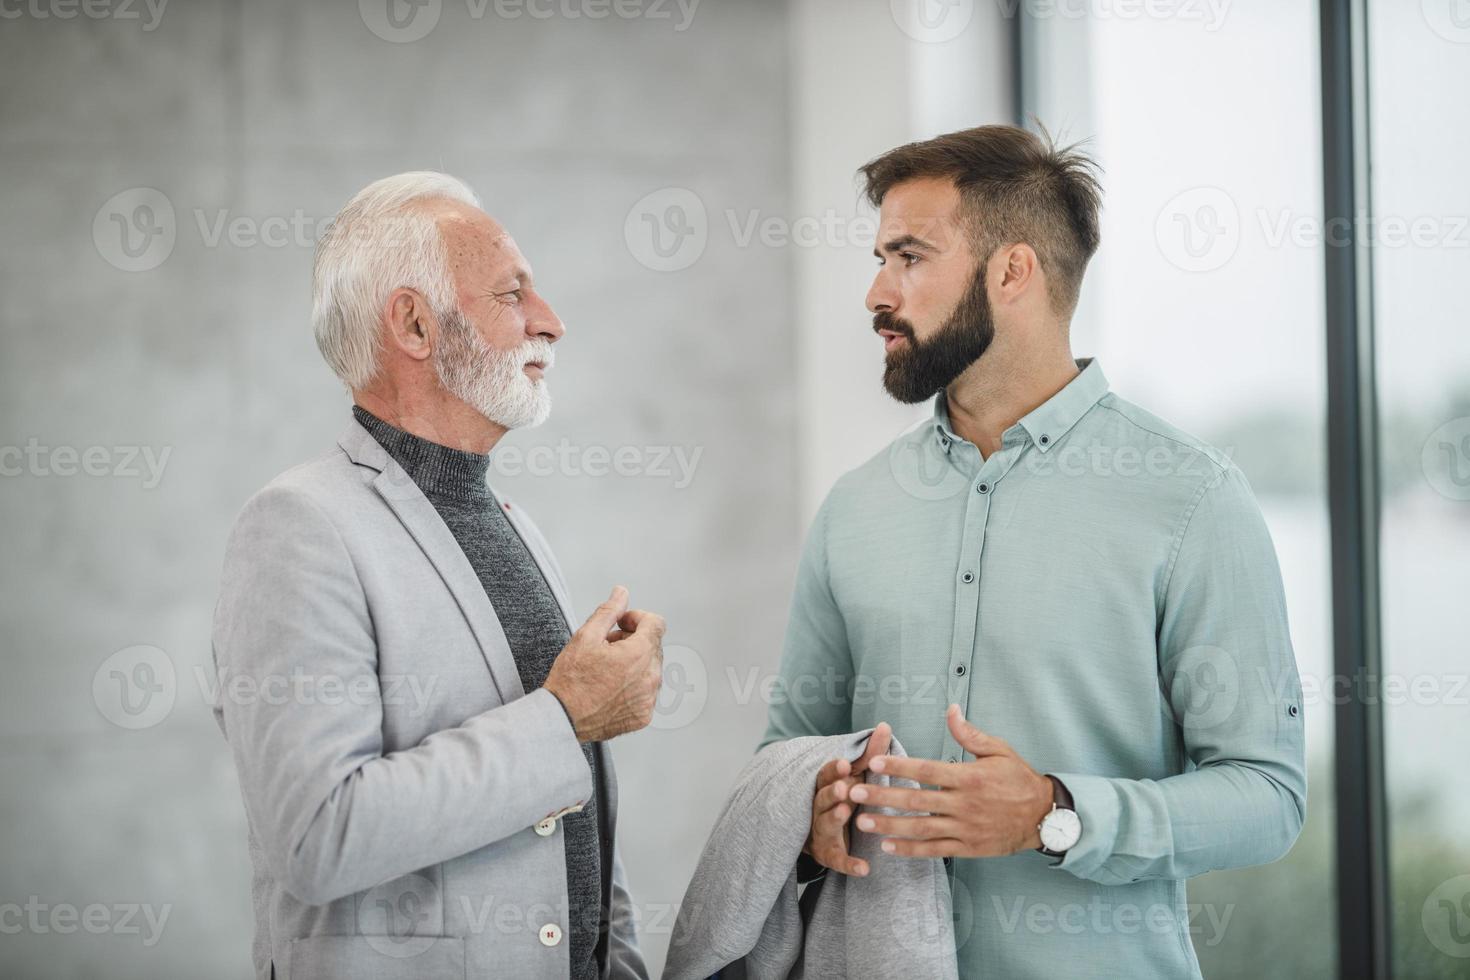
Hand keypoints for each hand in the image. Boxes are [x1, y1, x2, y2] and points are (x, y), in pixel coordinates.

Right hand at [543, 586, 665, 742]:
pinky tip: (611, 686)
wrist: (562, 718)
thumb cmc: (570, 680)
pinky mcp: (644, 715)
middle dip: (633, 640)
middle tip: (607, 646)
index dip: (637, 618)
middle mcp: (650, 677)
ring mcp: (648, 699)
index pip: (656, 623)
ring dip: (635, 663)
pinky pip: (647, 691)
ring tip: (607, 667)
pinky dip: (634, 685)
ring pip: (651, 669)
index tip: (622, 623)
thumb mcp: (585, 636)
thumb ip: (609, 611)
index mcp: (638, 654)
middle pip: (653, 645)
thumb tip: (621, 593)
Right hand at [803, 722, 891, 876]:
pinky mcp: (828, 854)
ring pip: (824, 824)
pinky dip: (849, 863)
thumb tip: (886, 725)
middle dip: (832, 792)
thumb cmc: (843, 797)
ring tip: (844, 813)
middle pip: (821, 797)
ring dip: (833, 818)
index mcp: (825, 785)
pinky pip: (837, 859)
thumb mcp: (854, 776)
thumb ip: (869, 755)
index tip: (846, 764)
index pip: (826, 775)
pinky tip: (865, 868)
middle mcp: (818, 806)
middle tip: (844, 788)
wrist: (819, 833)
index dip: (835, 770)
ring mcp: (821, 831)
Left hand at [849, 704, 1053, 857]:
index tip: (874, 763)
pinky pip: (934, 850)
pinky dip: (910, 850)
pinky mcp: (968, 848)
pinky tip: (888, 847)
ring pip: (921, 829)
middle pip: (916, 801)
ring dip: (889, 826)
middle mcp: (964, 805)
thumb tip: (950, 709)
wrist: (1044, 817)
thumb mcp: (999, 750)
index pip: (927, 770)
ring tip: (862, 822)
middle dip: (883, 797)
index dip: (899, 767)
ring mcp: (965, 829)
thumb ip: (970, 733)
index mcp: (969, 778)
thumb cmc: (1019, 779)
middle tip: (854, 794)